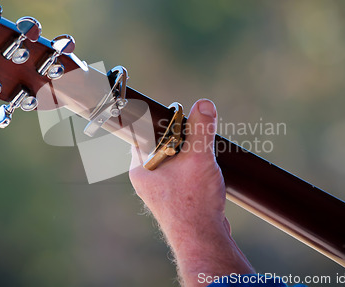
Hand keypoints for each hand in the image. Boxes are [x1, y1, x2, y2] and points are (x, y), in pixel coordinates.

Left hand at [129, 99, 253, 285]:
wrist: (203, 238)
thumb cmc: (193, 200)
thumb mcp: (199, 157)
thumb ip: (201, 129)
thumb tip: (204, 105)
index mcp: (140, 166)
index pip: (140, 132)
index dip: (156, 120)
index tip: (173, 113)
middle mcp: (145, 178)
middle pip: (157, 144)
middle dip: (176, 135)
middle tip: (191, 127)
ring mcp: (159, 189)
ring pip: (170, 159)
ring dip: (185, 152)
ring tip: (200, 148)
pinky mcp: (174, 198)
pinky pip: (179, 173)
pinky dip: (190, 166)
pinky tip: (204, 167)